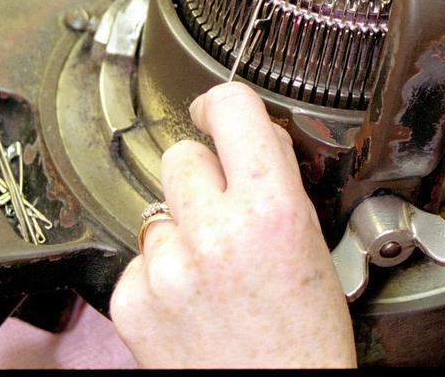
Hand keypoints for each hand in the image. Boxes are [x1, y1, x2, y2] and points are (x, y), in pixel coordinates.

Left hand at [110, 82, 355, 367]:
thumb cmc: (305, 340)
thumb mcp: (312, 246)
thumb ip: (275, 186)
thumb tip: (246, 142)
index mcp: (271, 210)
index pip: (232, 108)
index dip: (220, 103)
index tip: (212, 110)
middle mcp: (214, 231)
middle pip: (182, 155)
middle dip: (202, 177)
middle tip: (224, 213)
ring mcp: (167, 267)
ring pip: (156, 207)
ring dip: (180, 228)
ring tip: (212, 271)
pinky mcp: (132, 299)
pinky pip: (138, 257)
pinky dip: (160, 273)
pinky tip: (190, 301)